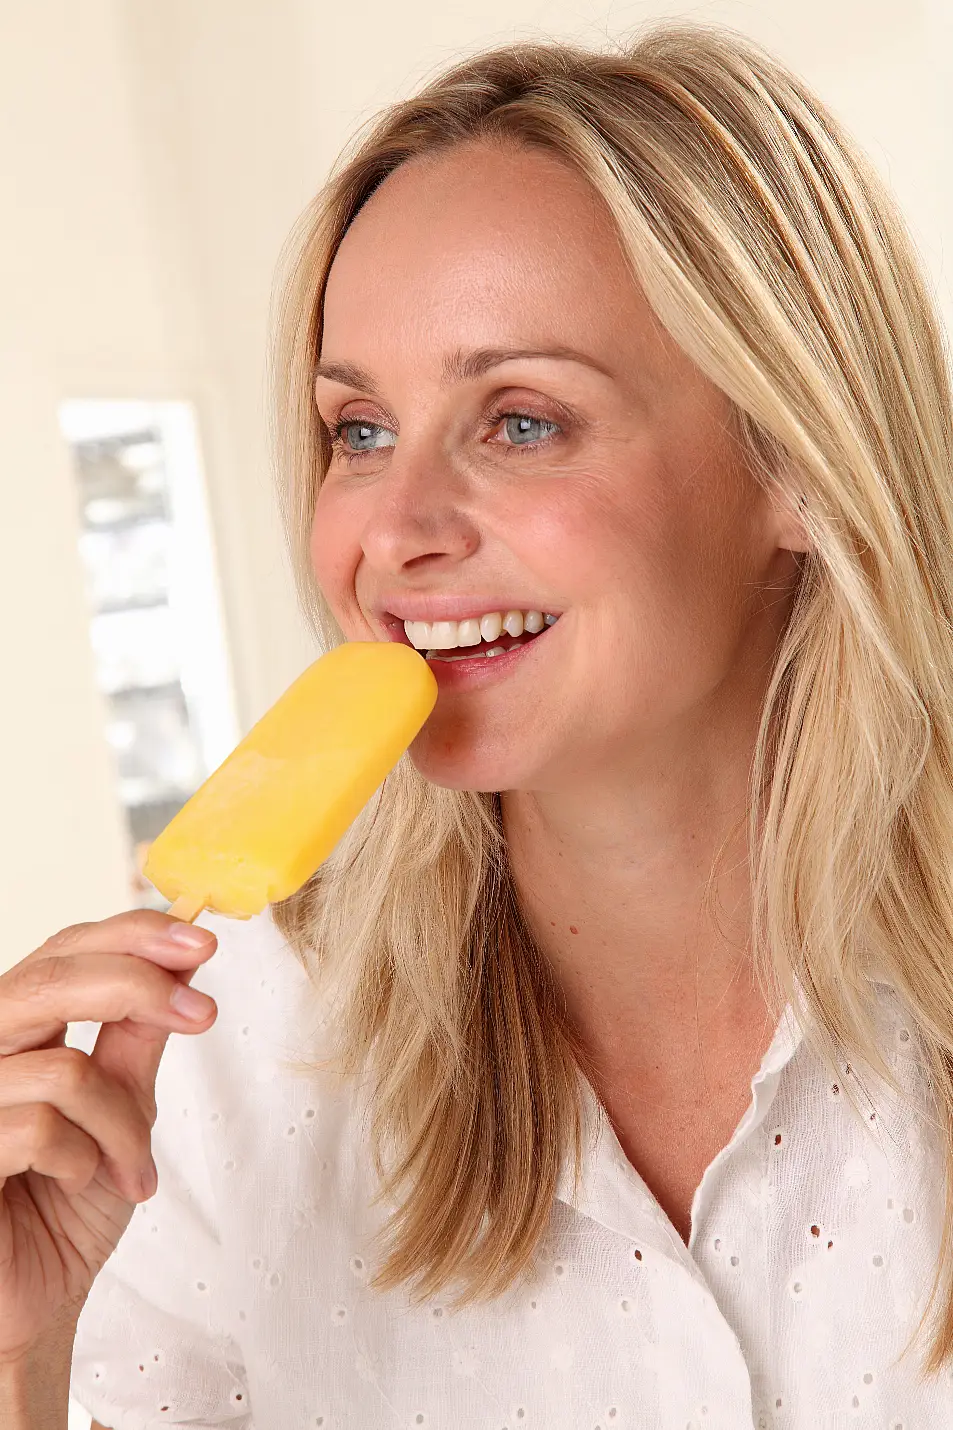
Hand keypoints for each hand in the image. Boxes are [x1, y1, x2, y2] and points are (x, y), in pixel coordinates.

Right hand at [0, 910, 218, 1364]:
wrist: (41, 1297)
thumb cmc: (72, 1202)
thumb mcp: (125, 1106)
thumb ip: (138, 1035)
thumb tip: (182, 960)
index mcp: (17, 1028)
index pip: (64, 950)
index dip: (131, 936)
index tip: (203, 943)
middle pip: (50, 979)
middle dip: (138, 986)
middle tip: (205, 1013)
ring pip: (64, 1069)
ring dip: (124, 1125)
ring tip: (135, 1168)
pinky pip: (39, 1130)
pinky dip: (86, 1161)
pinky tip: (81, 1185)